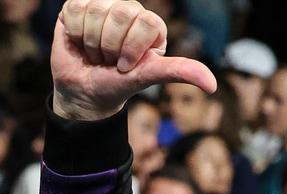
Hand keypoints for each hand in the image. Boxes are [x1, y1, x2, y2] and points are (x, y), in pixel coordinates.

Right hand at [51, 0, 214, 121]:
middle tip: (110, 60)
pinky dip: (75, 34)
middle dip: (111, 47)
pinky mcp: (79, 6)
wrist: (83, 92)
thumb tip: (212, 85)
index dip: (132, 48)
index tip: (126, 67)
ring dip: (92, 43)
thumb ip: (179, 73)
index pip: (148, 22)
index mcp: (151, 25)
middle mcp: (129, 10)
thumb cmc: (118, 84)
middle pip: (121, 13)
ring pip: (96, 12)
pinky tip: (80, 43)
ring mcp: (104, 5)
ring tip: (95, 53)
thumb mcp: (148, 78)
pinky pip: (76, 10)